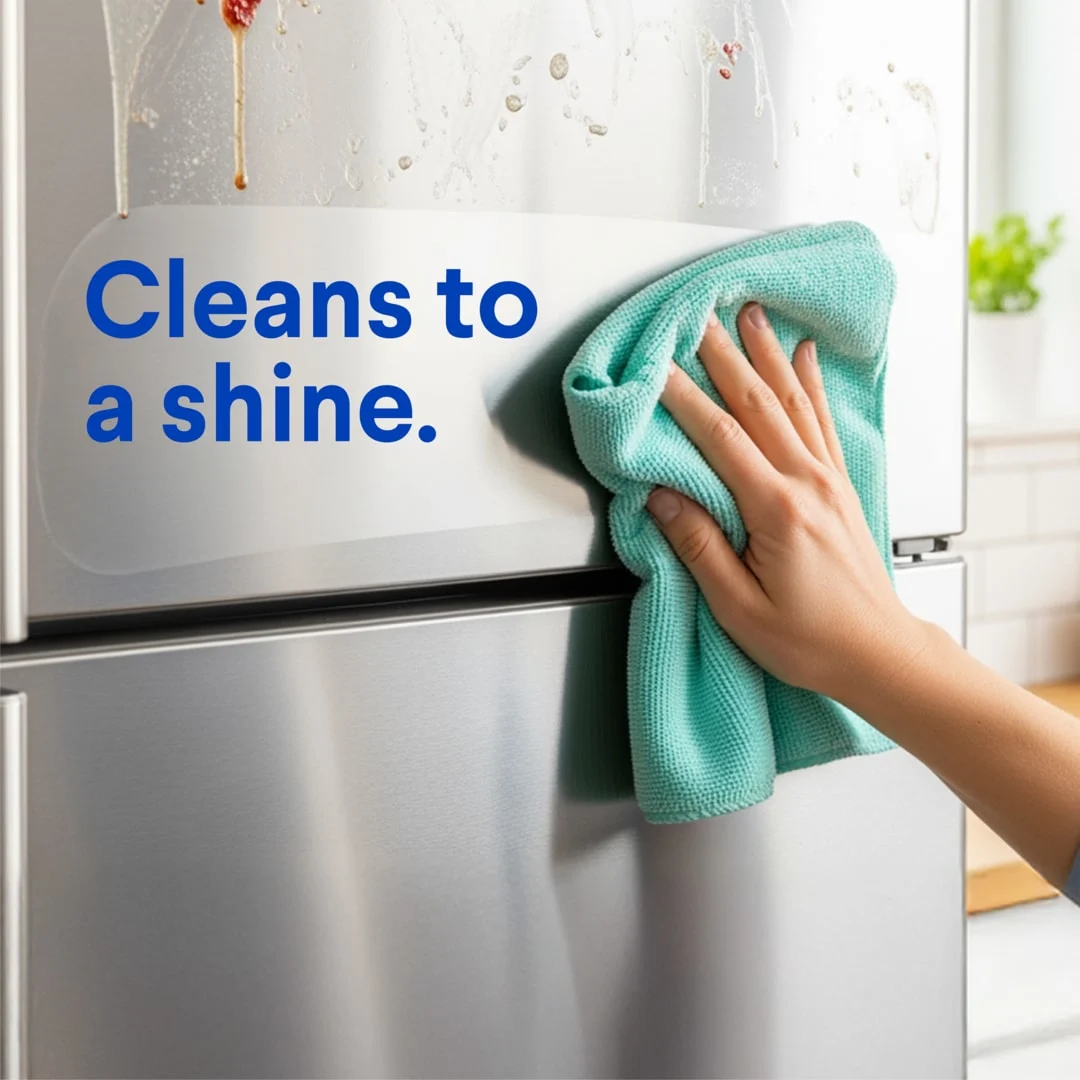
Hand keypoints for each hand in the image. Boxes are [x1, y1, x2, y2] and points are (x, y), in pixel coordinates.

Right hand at [646, 303, 929, 704]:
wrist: (877, 653)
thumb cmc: (812, 641)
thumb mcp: (738, 607)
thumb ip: (698, 546)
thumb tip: (661, 498)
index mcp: (778, 511)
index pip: (721, 439)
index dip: (684, 399)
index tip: (657, 367)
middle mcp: (808, 484)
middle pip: (758, 404)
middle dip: (724, 356)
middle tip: (698, 317)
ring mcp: (828, 481)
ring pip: (792, 402)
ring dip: (767, 355)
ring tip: (749, 315)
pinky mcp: (839, 487)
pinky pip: (821, 421)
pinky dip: (810, 383)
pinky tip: (805, 356)